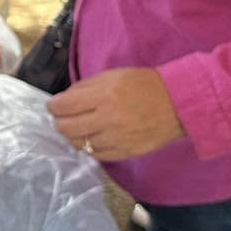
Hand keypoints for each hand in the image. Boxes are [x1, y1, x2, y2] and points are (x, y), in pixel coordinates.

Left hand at [47, 68, 185, 163]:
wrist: (177, 104)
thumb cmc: (145, 85)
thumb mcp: (114, 76)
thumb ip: (87, 87)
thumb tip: (64, 99)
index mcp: (104, 95)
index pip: (64, 106)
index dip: (53, 107)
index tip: (52, 106)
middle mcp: (108, 118)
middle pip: (67, 128)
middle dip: (58, 122)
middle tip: (60, 119)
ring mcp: (116, 138)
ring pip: (80, 144)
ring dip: (72, 136)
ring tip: (74, 129)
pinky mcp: (125, 152)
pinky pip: (96, 154)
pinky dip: (88, 147)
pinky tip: (90, 139)